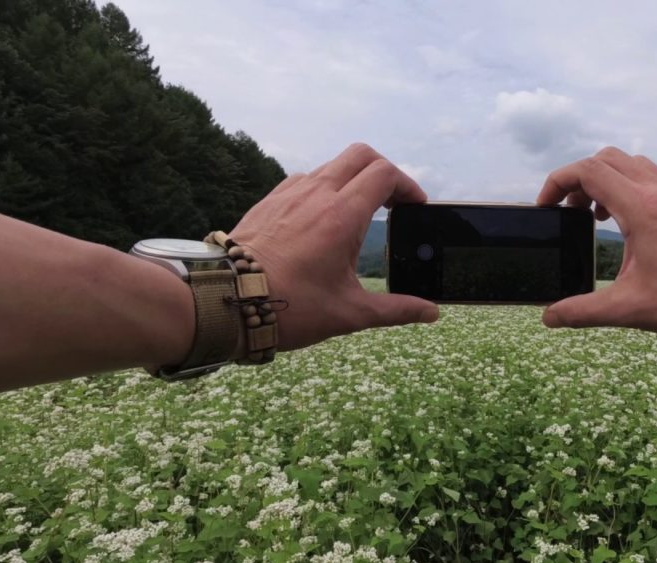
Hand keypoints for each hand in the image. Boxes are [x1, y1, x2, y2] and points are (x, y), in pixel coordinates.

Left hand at [229, 143, 437, 349]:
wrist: (226, 301)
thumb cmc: (290, 307)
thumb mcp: (351, 313)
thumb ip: (396, 309)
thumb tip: (431, 313)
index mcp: (343, 216)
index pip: (385, 175)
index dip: (407, 186)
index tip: (414, 207)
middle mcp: (318, 194)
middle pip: (362, 155)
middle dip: (384, 172)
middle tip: (393, 201)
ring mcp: (290, 193)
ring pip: (332, 165)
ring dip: (353, 179)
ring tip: (358, 212)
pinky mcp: (270, 200)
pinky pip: (305, 179)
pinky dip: (324, 188)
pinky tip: (322, 219)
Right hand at [537, 147, 656, 338]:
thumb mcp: (631, 309)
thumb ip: (583, 311)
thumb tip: (549, 317)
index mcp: (641, 209)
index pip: (588, 171)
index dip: (557, 182)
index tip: (547, 206)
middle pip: (606, 159)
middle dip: (579, 179)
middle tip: (570, 212)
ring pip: (631, 163)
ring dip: (606, 180)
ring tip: (597, 216)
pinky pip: (653, 177)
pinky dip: (631, 187)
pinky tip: (631, 223)